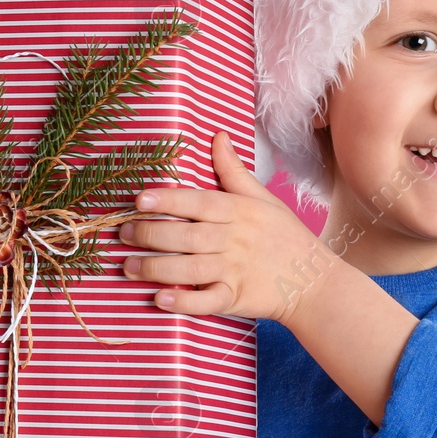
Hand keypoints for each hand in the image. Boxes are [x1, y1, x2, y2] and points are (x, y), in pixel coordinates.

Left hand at [120, 132, 336, 322]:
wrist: (312, 280)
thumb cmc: (284, 236)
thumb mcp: (262, 198)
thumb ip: (234, 171)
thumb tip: (218, 137)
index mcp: (239, 211)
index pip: (199, 202)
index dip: (169, 199)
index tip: (140, 199)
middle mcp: (235, 239)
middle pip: (187, 235)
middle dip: (151, 234)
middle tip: (123, 233)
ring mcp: (235, 270)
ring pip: (190, 267)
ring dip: (155, 267)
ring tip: (127, 266)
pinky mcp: (236, 298)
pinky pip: (207, 300)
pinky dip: (183, 300)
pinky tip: (160, 297)